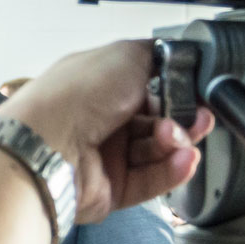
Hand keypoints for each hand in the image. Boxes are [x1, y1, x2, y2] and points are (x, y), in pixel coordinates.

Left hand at [3, 42, 212, 224]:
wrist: (48, 145)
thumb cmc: (75, 95)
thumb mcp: (125, 55)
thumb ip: (155, 54)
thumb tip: (176, 56)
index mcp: (100, 86)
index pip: (149, 89)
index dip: (176, 92)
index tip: (197, 93)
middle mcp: (100, 120)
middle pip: (157, 123)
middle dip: (183, 120)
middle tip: (196, 118)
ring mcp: (104, 156)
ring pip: (157, 152)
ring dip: (176, 144)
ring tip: (178, 139)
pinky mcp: (110, 189)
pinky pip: (149, 181)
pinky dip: (171, 171)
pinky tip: (184, 160)